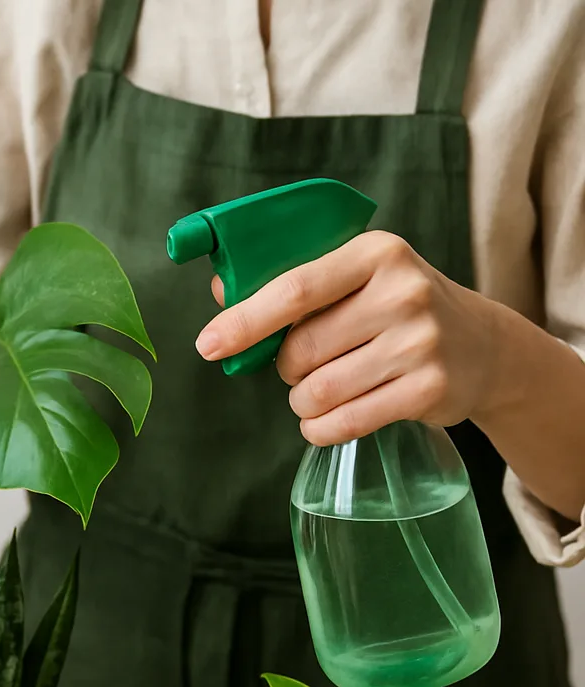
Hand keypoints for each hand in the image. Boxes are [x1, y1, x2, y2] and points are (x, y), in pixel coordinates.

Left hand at [195, 231, 506, 445]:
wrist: (482, 347)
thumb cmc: (395, 310)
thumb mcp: (355, 280)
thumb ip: (291, 283)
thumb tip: (220, 291)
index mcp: (375, 253)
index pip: (294, 289)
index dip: (244, 321)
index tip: (208, 345)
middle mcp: (403, 292)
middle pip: (301, 350)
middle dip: (285, 369)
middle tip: (303, 366)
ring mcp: (420, 343)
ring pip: (318, 392)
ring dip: (302, 402)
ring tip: (318, 392)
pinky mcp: (429, 389)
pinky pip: (345, 423)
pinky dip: (320, 429)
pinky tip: (325, 421)